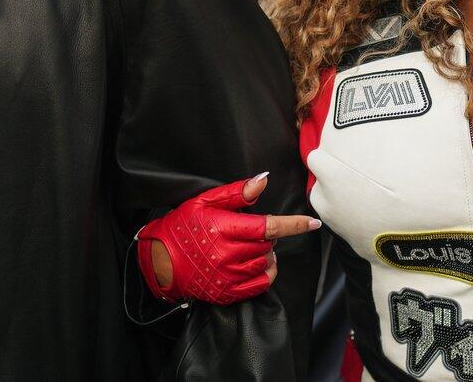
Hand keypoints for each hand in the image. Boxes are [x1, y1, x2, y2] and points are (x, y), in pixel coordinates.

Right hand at [137, 172, 319, 304]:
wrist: (160, 261)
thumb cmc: (181, 227)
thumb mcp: (204, 202)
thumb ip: (236, 193)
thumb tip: (262, 180)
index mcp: (224, 229)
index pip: (269, 226)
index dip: (294, 224)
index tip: (313, 222)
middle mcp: (228, 255)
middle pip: (268, 243)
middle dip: (266, 234)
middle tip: (246, 230)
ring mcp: (229, 276)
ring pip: (266, 262)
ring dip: (265, 252)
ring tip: (246, 246)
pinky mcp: (228, 292)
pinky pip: (261, 283)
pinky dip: (265, 272)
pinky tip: (253, 263)